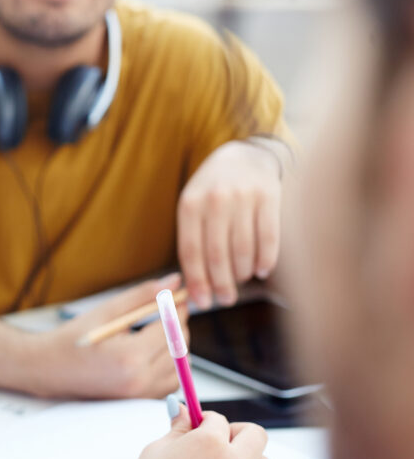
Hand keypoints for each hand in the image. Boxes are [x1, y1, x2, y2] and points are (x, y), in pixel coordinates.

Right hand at [22, 274, 187, 398]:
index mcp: (130, 356)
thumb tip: (173, 282)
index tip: (175, 297)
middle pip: (180, 349)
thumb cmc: (73, 339)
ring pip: (179, 368)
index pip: (171, 328)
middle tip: (165, 311)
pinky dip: (167, 366)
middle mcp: (139, 381)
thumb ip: (143, 295)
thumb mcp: (107, 311)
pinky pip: (169, 382)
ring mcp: (139, 396)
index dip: (176, 309)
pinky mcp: (138, 402)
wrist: (48, 369)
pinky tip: (149, 352)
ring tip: (154, 332)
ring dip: (174, 348)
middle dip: (177, 327)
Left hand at [178, 139, 281, 307]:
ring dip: (242, 273)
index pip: (191, 252)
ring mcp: (243, 197)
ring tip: (241, 279)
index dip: (197, 281)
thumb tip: (195, 286)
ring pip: (243, 250)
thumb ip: (193, 239)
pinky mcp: (269, 197)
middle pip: (217, 255)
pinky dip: (265, 260)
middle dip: (221, 284)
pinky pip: (269, 238)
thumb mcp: (194, 206)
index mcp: (190, 204)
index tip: (202, 303)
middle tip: (225, 300)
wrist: (246, 156)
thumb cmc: (214, 191)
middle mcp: (215, 200)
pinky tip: (261, 270)